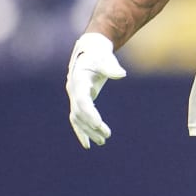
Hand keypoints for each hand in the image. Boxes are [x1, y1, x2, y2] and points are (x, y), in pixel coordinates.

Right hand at [66, 32, 125, 147]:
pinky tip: (88, 145)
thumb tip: (121, 74)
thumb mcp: (105, 58)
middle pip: (80, 112)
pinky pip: (77, 119)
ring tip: (103, 141)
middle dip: (91, 125)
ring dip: (88, 131)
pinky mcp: (78, 101)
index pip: (82, 100)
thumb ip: (111, 67)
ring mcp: (74, 96)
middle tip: (106, 136)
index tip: (98, 124)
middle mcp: (73, 90)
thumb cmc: (99, 54)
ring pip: (78, 118)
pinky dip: (81, 132)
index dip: (89, 113)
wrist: (89, 50)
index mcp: (78, 79)